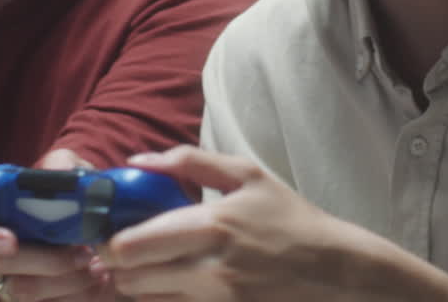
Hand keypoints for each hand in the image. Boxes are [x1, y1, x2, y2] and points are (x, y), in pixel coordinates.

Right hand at [0, 148, 116, 300]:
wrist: (106, 232)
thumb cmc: (78, 199)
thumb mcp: (76, 173)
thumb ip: (64, 164)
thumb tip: (59, 173)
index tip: (10, 240)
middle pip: (0, 265)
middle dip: (45, 260)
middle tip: (83, 252)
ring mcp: (12, 283)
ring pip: (24, 291)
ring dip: (65, 280)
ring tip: (96, 266)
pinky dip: (78, 296)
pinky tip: (99, 281)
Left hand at [97, 146, 359, 301]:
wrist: (336, 272)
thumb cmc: (291, 220)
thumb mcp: (249, 175)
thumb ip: (190, 161)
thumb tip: (138, 160)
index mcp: (212, 225)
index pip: (132, 245)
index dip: (112, 241)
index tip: (115, 229)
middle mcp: (209, 270)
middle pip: (130, 278)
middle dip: (120, 265)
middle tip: (128, 250)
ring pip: (145, 300)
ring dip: (140, 284)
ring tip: (155, 266)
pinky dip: (163, 299)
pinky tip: (177, 283)